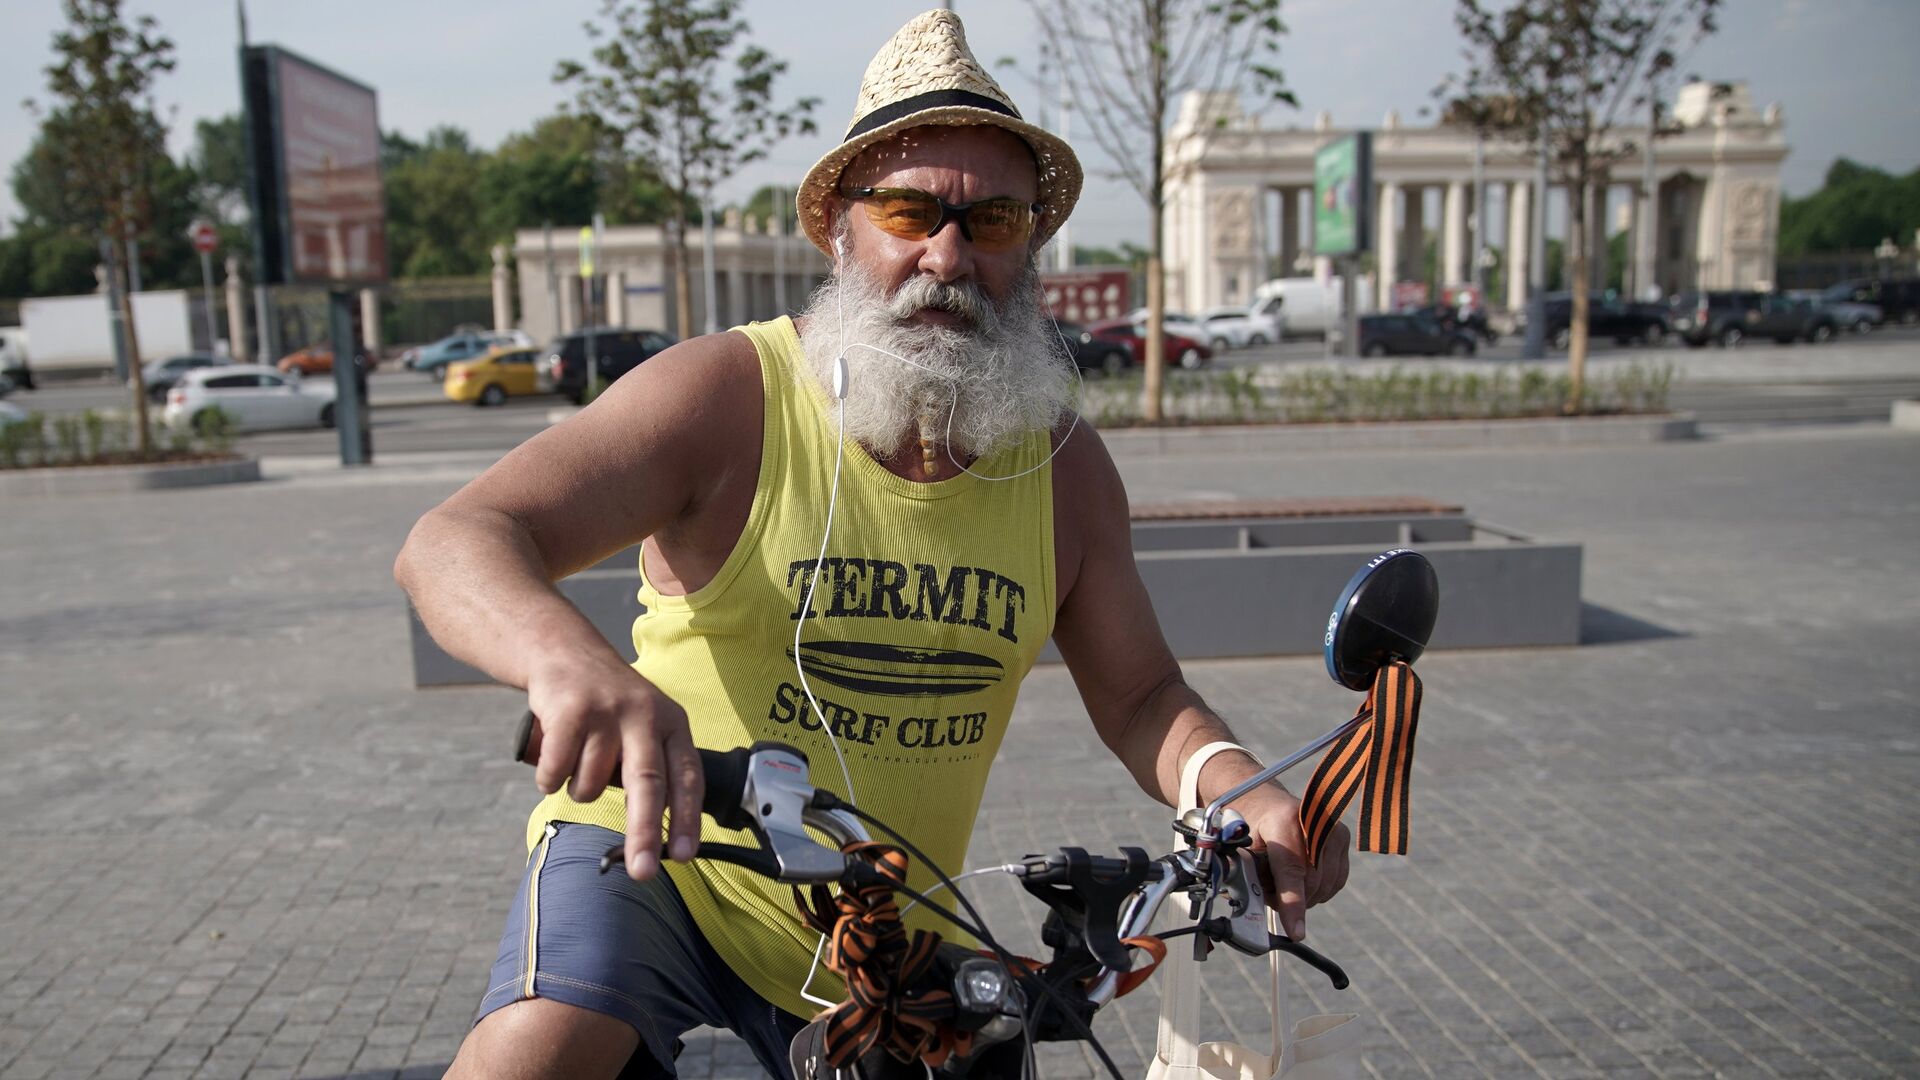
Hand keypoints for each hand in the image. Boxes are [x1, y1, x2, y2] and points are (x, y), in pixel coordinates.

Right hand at [524, 650, 701, 881]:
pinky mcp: (569, 711)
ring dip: (580, 790)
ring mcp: (606, 711)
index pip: (687, 777)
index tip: (684, 856)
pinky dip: (551, 779)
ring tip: (579, 763)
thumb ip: (657, 769)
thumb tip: (663, 838)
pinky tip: (554, 762)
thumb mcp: (648, 725)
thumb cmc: (610, 705)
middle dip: (645, 834)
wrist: (564, 652)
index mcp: (672, 723)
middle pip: (648, 784)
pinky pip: (558, 771)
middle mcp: (645, 715)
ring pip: (592, 783)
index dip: (686, 819)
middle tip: (642, 872)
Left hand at [1234, 786, 1350, 941]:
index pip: (1291, 869)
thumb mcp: (1242, 848)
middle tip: (1269, 892)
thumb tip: (1257, 912)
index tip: (1296, 932)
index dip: (1292, 903)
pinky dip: (1318, 889)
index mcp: (1282, 820)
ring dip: (1304, 896)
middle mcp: (1314, 821)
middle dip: (1290, 900)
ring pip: (1325, 887)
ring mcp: (1333, 829)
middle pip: (1310, 883)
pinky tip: (1301, 875)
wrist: (1266, 801)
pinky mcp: (1343, 838)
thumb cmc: (1250, 827)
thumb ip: (1251, 877)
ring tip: (1283, 879)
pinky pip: (1335, 882)